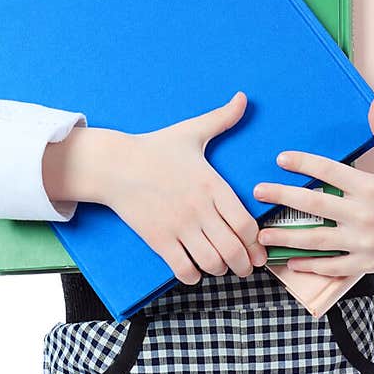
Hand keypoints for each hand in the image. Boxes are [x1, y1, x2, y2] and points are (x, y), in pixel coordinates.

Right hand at [104, 92, 267, 284]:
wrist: (115, 164)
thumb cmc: (156, 148)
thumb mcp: (192, 131)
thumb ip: (222, 118)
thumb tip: (244, 97)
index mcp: (212, 185)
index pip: (245, 224)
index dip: (255, 242)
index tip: (257, 248)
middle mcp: (199, 209)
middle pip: (232, 250)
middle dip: (243, 265)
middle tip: (245, 268)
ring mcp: (178, 227)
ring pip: (210, 263)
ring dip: (220, 270)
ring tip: (221, 267)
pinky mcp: (158, 239)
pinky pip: (183, 269)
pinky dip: (193, 276)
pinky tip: (195, 270)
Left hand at [253, 97, 373, 278]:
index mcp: (371, 187)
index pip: (330, 171)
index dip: (304, 163)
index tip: (280, 159)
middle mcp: (365, 215)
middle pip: (315, 205)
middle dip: (283, 197)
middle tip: (257, 192)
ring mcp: (364, 242)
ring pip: (318, 240)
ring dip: (287, 237)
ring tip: (260, 234)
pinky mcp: (366, 263)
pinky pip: (333, 266)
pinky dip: (311, 266)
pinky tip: (290, 261)